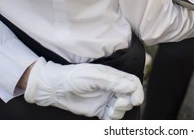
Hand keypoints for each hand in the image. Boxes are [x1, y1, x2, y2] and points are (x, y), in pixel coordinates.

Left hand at [24, 57, 142, 118]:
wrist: (56, 88)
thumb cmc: (74, 77)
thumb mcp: (95, 76)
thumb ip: (113, 81)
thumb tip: (132, 86)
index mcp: (113, 76)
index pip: (133, 83)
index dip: (138, 91)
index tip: (137, 100)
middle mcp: (112, 88)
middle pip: (130, 96)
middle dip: (128, 102)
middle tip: (118, 103)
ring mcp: (106, 99)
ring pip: (123, 108)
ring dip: (120, 110)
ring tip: (110, 109)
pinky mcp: (100, 110)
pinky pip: (113, 117)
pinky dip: (113, 118)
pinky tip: (106, 114)